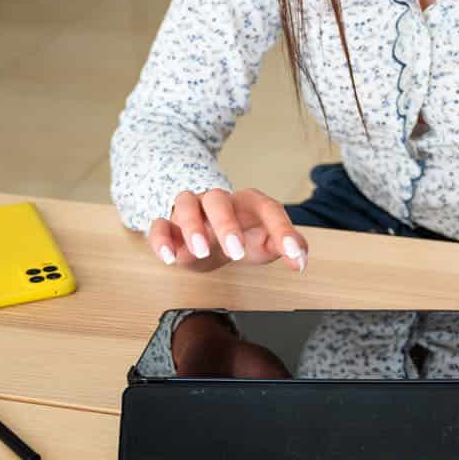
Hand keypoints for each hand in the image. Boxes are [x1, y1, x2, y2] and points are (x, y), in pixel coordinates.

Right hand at [147, 188, 306, 273]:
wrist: (209, 240)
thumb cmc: (242, 237)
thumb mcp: (266, 242)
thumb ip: (286, 247)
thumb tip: (299, 260)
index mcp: (249, 203)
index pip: (268, 208)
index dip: (282, 230)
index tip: (292, 255)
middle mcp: (218, 201)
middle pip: (218, 200)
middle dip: (226, 224)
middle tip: (235, 252)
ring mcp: (192, 210)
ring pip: (186, 204)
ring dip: (191, 226)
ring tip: (200, 251)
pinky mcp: (169, 226)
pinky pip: (159, 225)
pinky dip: (161, 239)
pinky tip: (170, 258)